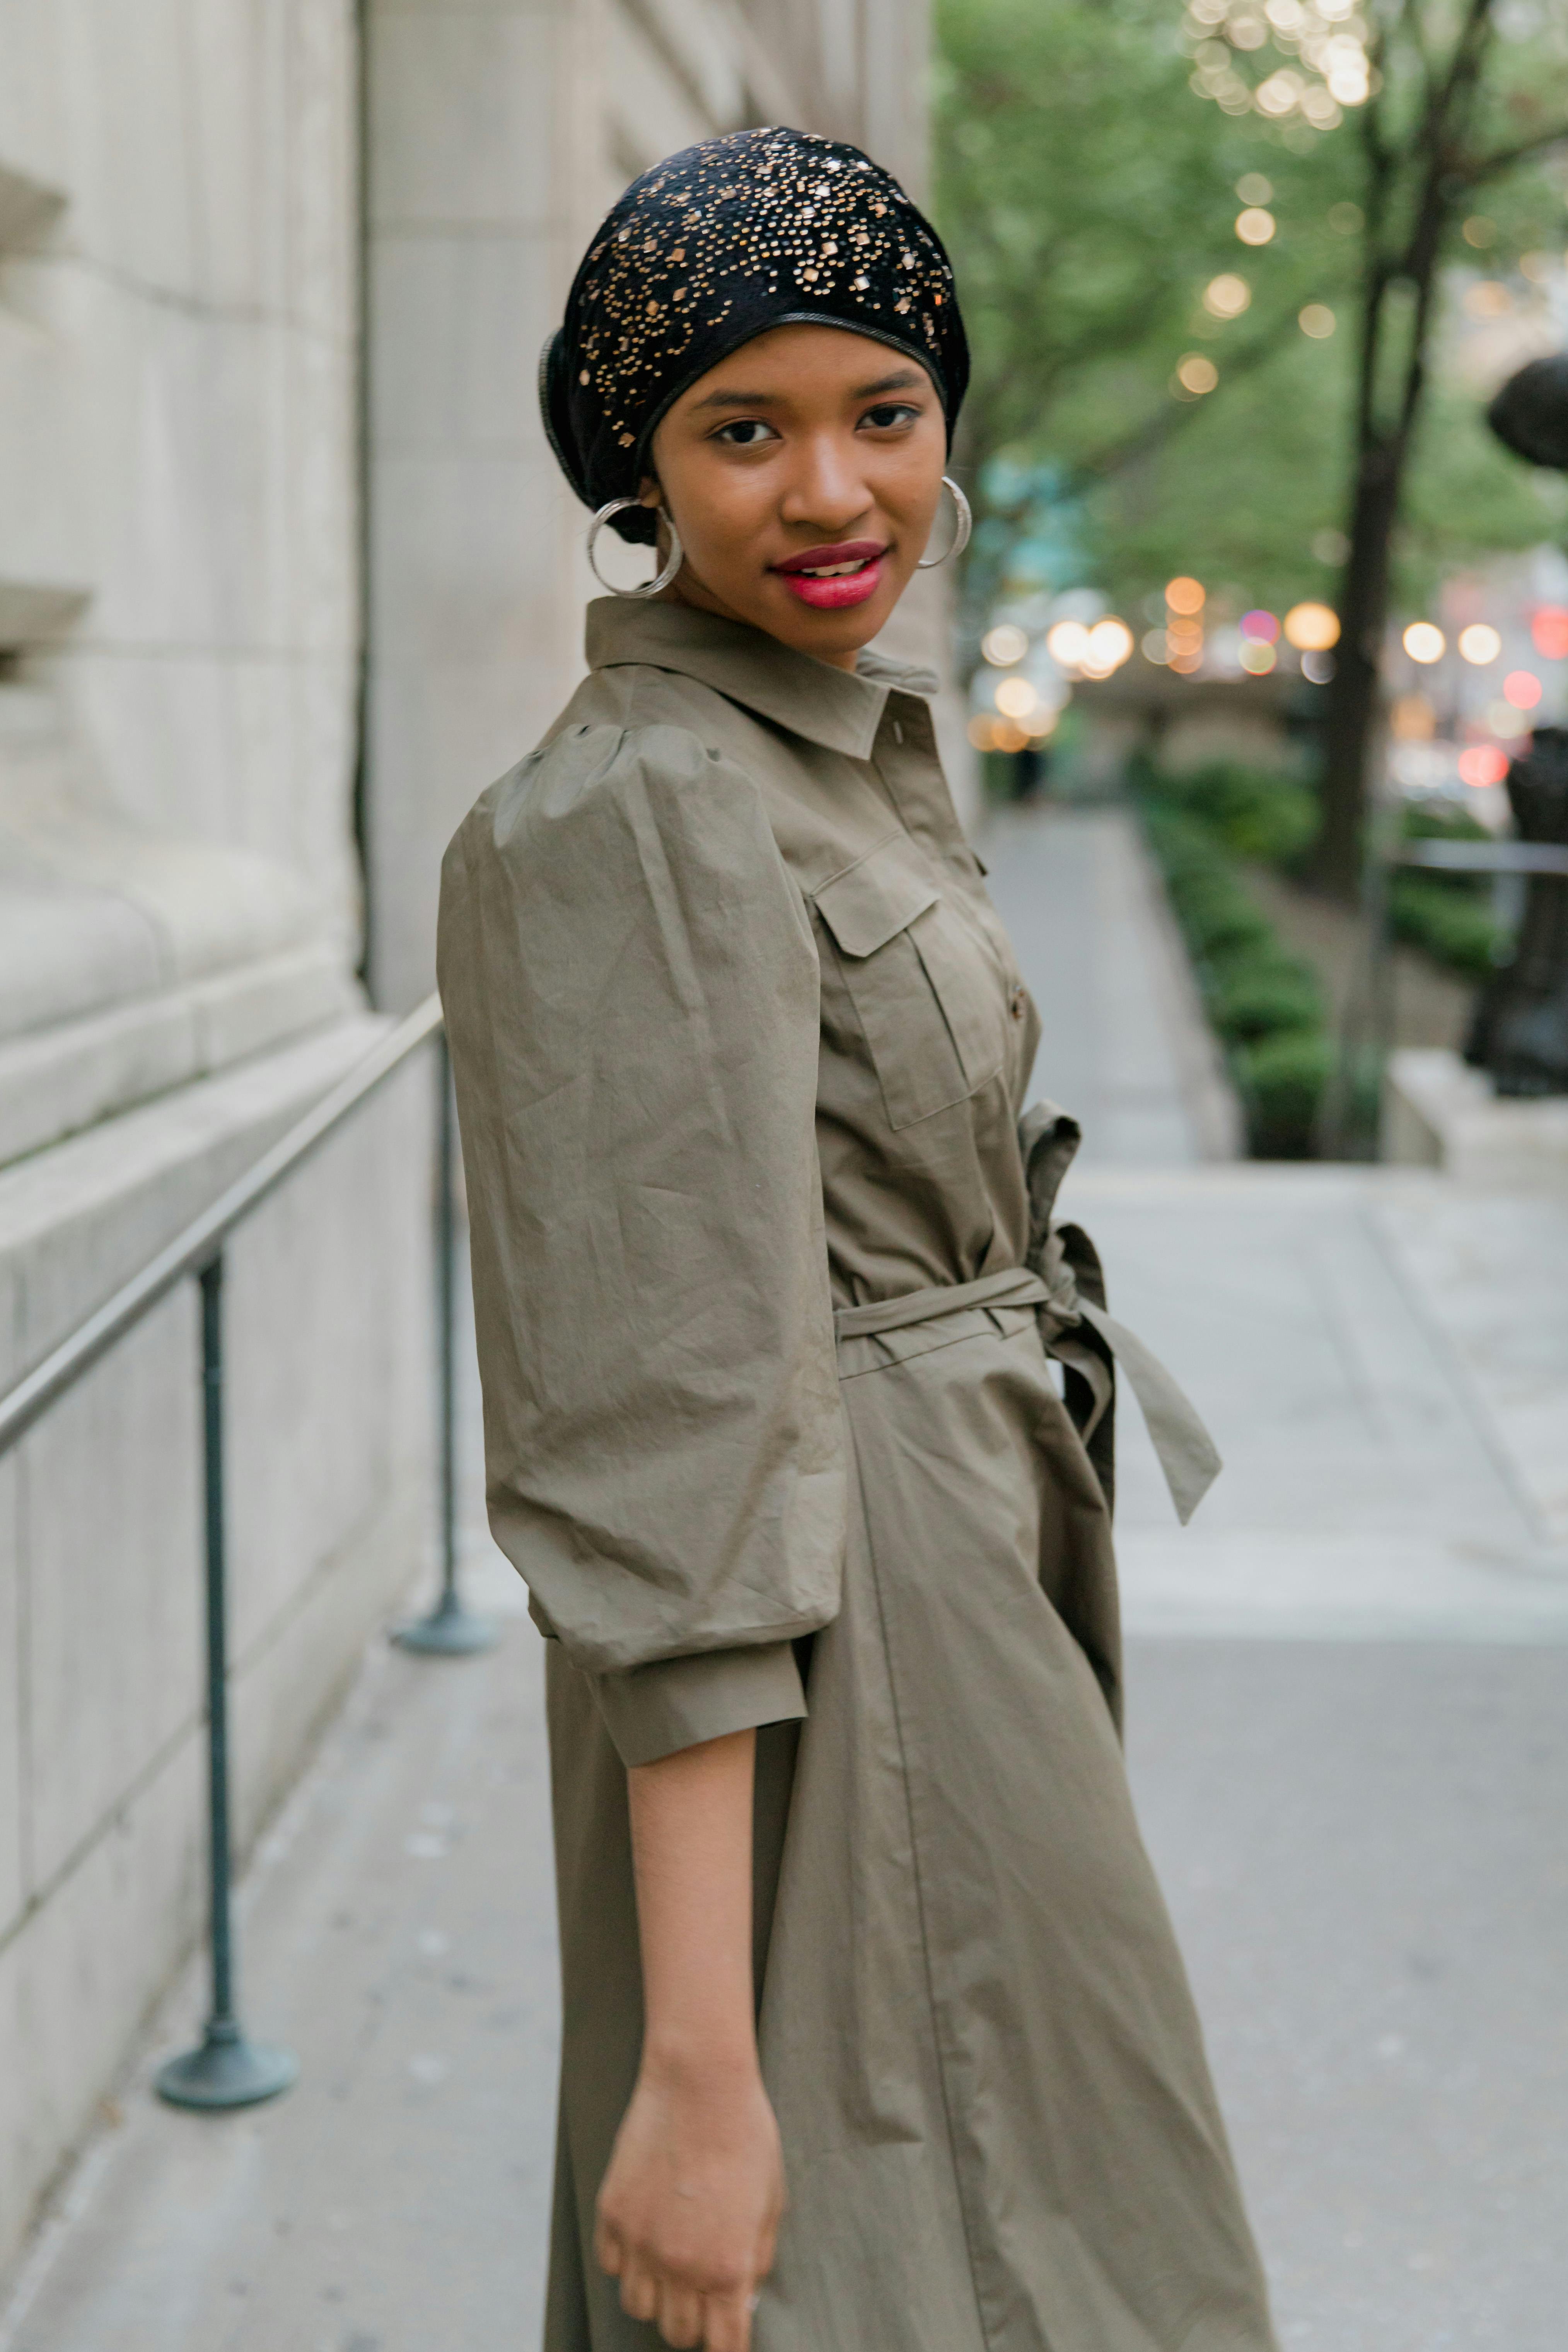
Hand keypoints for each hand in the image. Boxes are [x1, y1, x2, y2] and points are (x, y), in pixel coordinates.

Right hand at [595, 2052, 784, 2351]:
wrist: (699, 2083)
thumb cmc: (746, 2137)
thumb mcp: (771, 2203)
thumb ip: (757, 2259)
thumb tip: (742, 2297)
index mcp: (727, 2267)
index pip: (722, 2344)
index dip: (726, 2345)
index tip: (727, 2337)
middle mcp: (680, 2265)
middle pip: (677, 2333)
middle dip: (693, 2321)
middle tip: (703, 2294)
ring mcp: (640, 2241)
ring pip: (639, 2306)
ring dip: (658, 2294)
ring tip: (672, 2261)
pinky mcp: (612, 2213)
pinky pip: (612, 2265)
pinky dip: (628, 2259)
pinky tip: (648, 2230)